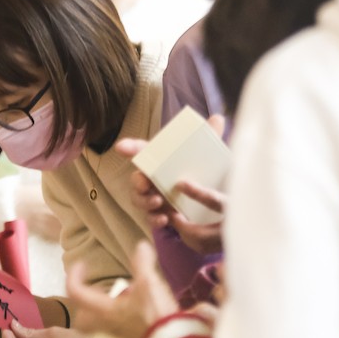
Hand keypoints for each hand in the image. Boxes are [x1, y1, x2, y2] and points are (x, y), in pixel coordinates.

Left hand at [67, 242, 180, 337]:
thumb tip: (141, 245)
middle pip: (81, 316)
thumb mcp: (149, 283)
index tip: (84, 263)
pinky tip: (132, 301)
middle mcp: (105, 323)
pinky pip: (113, 323)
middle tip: (93, 286)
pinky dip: (116, 310)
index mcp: (103, 310)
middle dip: (83, 301)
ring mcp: (117, 332)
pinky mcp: (129, 336)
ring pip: (97, 321)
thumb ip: (142, 263)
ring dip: (100, 305)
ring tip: (116, 291)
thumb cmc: (154, 314)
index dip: (74, 275)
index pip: (75, 292)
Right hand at [115, 114, 226, 255]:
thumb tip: (218, 118)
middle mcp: (152, 177)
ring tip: (157, 203)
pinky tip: (164, 219)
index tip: (121, 147)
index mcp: (160, 160)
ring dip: (145, 201)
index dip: (131, 147)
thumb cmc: (198, 170)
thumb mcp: (206, 153)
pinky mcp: (159, 213)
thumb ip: (209, 136)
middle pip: (136, 178)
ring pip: (139, 199)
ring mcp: (153, 196)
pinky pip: (150, 218)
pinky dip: (154, 219)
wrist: (207, 198)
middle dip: (137, 181)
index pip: (143, 150)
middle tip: (144, 183)